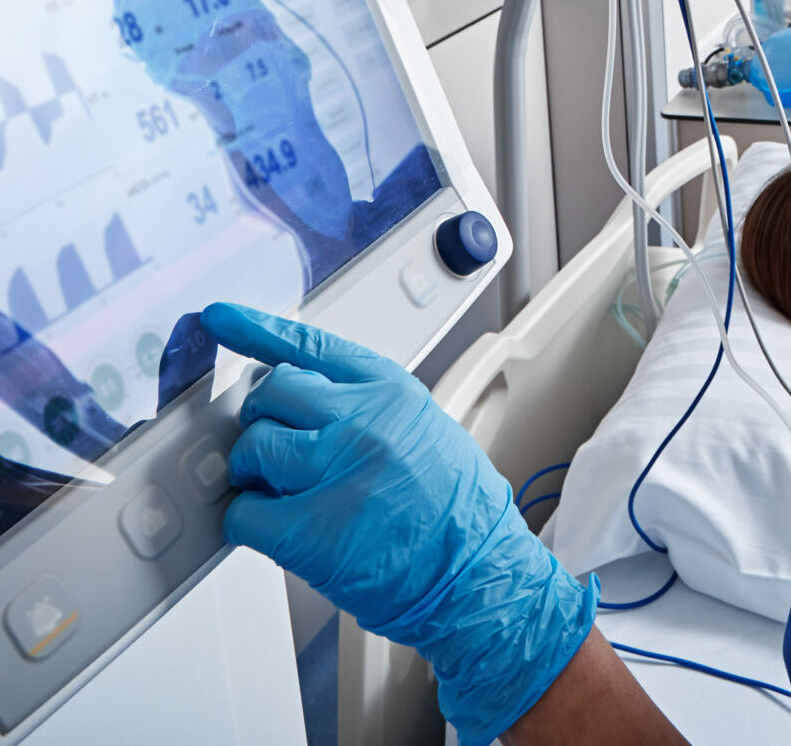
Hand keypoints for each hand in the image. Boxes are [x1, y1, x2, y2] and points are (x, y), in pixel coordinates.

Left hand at [200, 303, 595, 745]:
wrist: (473, 568)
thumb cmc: (451, 504)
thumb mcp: (417, 423)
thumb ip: (360, 402)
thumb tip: (298, 396)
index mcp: (387, 389)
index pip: (306, 345)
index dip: (254, 329)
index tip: (220, 319)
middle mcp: (360, 419)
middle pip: (271, 393)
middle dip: (264, 421)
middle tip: (279, 450)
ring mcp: (334, 471)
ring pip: (251, 448)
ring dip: (254, 472)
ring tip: (286, 492)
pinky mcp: (310, 530)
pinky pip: (243, 514)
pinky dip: (248, 522)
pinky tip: (280, 526)